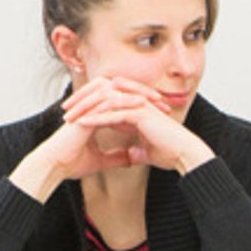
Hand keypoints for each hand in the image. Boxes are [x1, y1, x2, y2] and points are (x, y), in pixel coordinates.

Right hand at [38, 77, 166, 175]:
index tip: (160, 113)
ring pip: (116, 91)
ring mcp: (87, 107)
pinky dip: (125, 100)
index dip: (141, 106)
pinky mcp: (84, 112)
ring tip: (156, 99)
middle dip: (142, 93)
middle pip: (120, 90)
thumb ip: (116, 158)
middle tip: (162, 101)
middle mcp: (91, 107)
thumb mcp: (100, 161)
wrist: (53, 167)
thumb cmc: (71, 163)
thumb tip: (132, 159)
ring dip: (137, 93)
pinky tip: (141, 103)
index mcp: (95, 114)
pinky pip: (107, 100)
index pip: (121, 103)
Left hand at [64, 77, 213, 173]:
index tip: (73, 116)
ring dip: (85, 108)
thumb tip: (131, 155)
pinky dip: (96, 117)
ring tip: (69, 118)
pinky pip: (112, 113)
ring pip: (105, 101)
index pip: (107, 101)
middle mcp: (136, 103)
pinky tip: (81, 123)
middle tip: (65, 111)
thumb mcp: (148, 152)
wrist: (185, 154)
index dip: (89, 106)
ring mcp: (138, 106)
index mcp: (137, 108)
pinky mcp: (140, 114)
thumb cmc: (170, 153)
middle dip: (82, 101)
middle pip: (102, 95)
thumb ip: (138, 150)